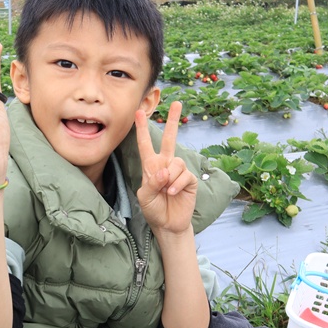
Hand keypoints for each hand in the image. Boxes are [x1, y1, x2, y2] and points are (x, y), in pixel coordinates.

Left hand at [135, 101, 196, 234]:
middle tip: (177, 103)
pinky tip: (172, 193)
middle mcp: (165, 165)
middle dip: (173, 121)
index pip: (145, 144)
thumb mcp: (144, 196)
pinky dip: (176, 184)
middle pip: (170, 138)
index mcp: (151, 166)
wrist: (168, 224)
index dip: (142, 129)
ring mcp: (178, 171)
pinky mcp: (189, 180)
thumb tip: (165, 171)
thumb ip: (151, 182)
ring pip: (177, 162)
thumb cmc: (153, 209)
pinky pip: (184, 175)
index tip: (138, 112)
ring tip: (165, 190)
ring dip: (169, 177)